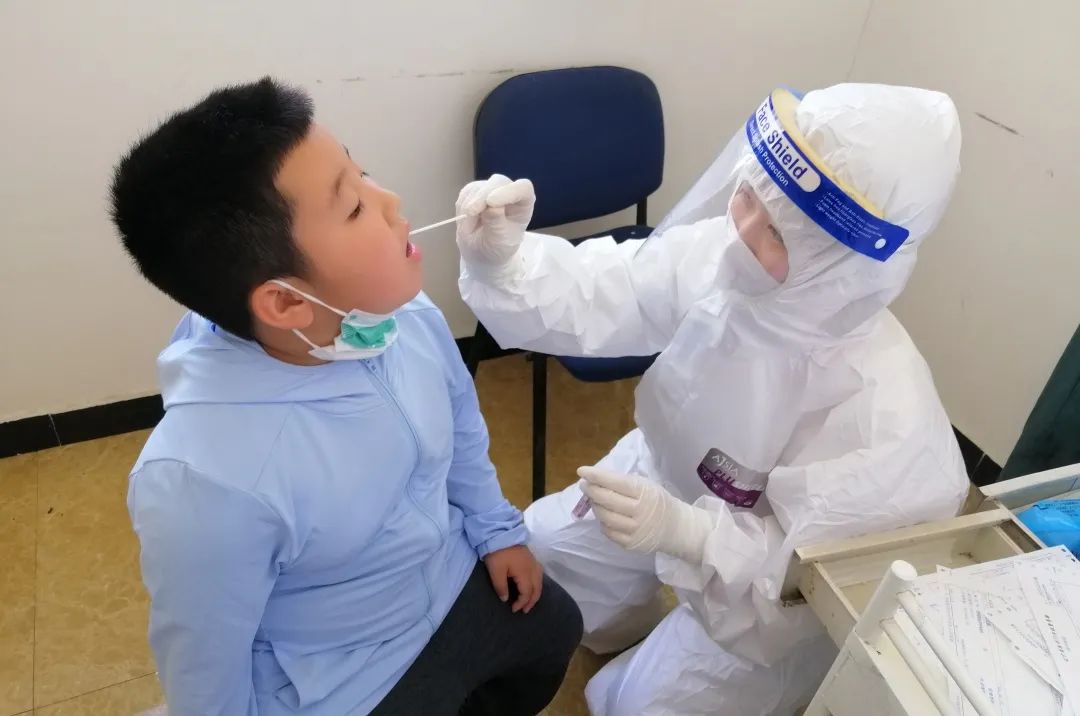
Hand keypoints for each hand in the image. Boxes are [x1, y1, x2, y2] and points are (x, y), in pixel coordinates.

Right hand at [456, 174, 534, 281]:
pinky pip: (465, 194)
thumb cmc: (496, 248)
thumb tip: (491, 207)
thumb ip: (496, 224)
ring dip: (469, 207)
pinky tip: (466, 222)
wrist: (481, 251)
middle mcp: (509, 192)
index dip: (508, 192)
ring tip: (470, 230)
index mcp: (523, 204)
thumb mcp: (498, 242)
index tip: (491, 202)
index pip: (523, 188)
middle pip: (497, 182)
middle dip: (482, 197)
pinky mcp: (474, 190)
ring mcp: (491, 189)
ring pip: (478, 188)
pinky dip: (461, 209)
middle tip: (470, 212)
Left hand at [483, 544, 543, 613]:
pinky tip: (533, 585)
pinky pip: (539, 574)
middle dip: (531, 601)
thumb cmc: (497, 553)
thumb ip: (501, 587)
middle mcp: (532, 569)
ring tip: (529, 601)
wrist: (500, 533)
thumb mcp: (496, 571)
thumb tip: (506, 599)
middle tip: (525, 610)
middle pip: (537, 589)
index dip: (521, 603)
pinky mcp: (531, 558)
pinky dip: (537, 584)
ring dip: (536, 593)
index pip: (527, 593)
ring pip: (540, 582)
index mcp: (525, 573)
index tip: (513, 609)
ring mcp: (533, 562)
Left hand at [579, 466, 713, 562]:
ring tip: (594, 500)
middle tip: (584, 485)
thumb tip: (596, 478)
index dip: (597, 476)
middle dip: (591, 490)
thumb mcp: (646, 486)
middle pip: (607, 500)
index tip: (582, 471)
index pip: (616, 482)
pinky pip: (608, 532)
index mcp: (644, 492)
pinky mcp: (630, 544)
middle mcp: (639, 511)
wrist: (676, 528)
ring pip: (604, 517)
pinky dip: (603, 522)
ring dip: (596, 506)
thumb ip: (624, 482)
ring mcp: (634, 530)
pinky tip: (605, 516)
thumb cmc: (657, 501)